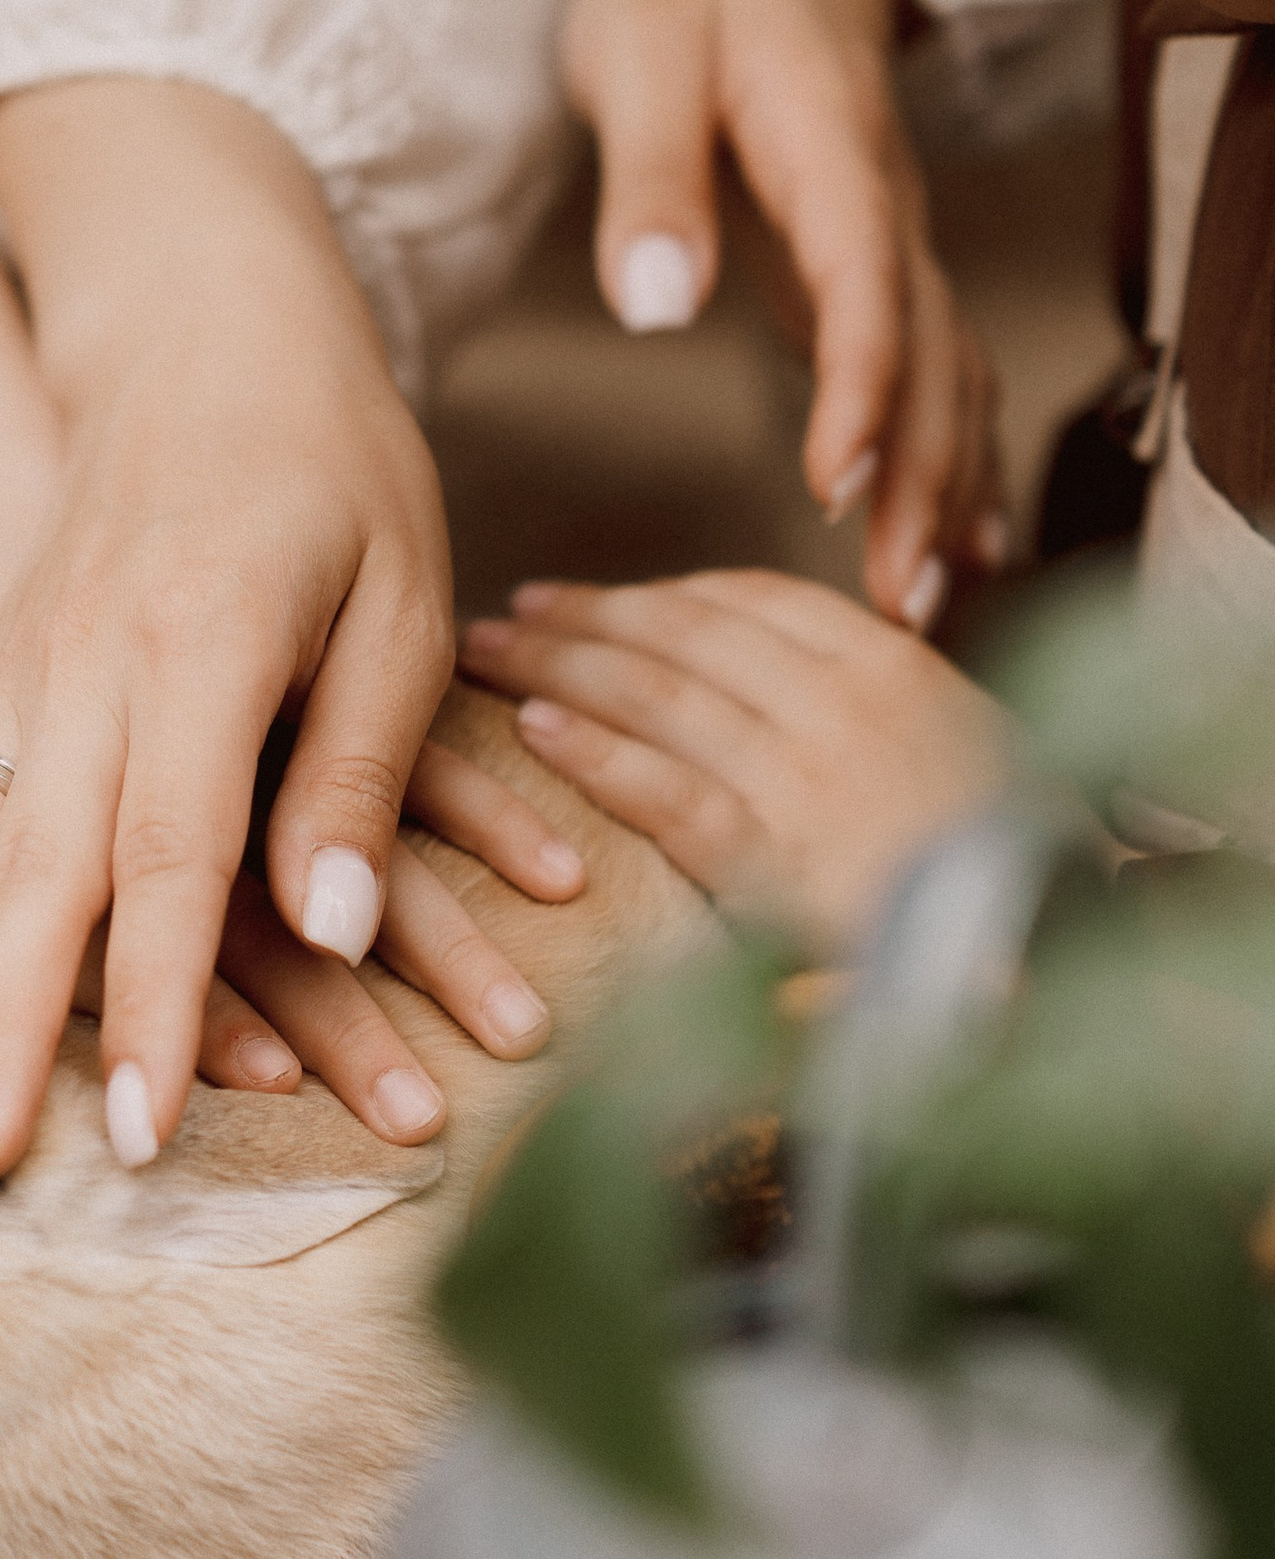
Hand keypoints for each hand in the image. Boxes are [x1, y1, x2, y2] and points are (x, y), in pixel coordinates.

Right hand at [0, 84, 584, 1182]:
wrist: (209, 332)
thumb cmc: (338, 472)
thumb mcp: (400, 601)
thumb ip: (356, 769)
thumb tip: (334, 932)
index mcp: (201, 642)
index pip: (173, 858)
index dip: (162, 1006)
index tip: (147, 1134)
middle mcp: (79, 663)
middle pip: (33, 874)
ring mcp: (9, 669)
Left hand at [459, 569, 1014, 946]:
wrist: (1066, 961)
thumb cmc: (1029, 868)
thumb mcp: (976, 754)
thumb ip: (888, 708)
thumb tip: (800, 683)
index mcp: (897, 668)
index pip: (755, 602)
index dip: (664, 596)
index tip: (603, 598)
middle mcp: (846, 704)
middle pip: (686, 635)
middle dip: (590, 617)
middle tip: (516, 610)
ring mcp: (809, 779)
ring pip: (659, 696)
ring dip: (561, 665)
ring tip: (492, 651)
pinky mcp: (778, 862)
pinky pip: (669, 793)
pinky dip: (597, 756)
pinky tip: (537, 731)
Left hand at [563, 0, 1004, 628]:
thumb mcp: (638, 48)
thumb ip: (647, 173)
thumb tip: (652, 304)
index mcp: (826, 144)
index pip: (864, 283)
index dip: (861, 390)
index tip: (838, 486)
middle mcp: (881, 200)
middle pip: (929, 353)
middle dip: (923, 481)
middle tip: (899, 605)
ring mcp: (887, 232)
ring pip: (946, 370)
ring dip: (944, 485)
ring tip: (924, 605)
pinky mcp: (869, 259)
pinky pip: (930, 365)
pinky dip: (943, 453)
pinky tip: (944, 537)